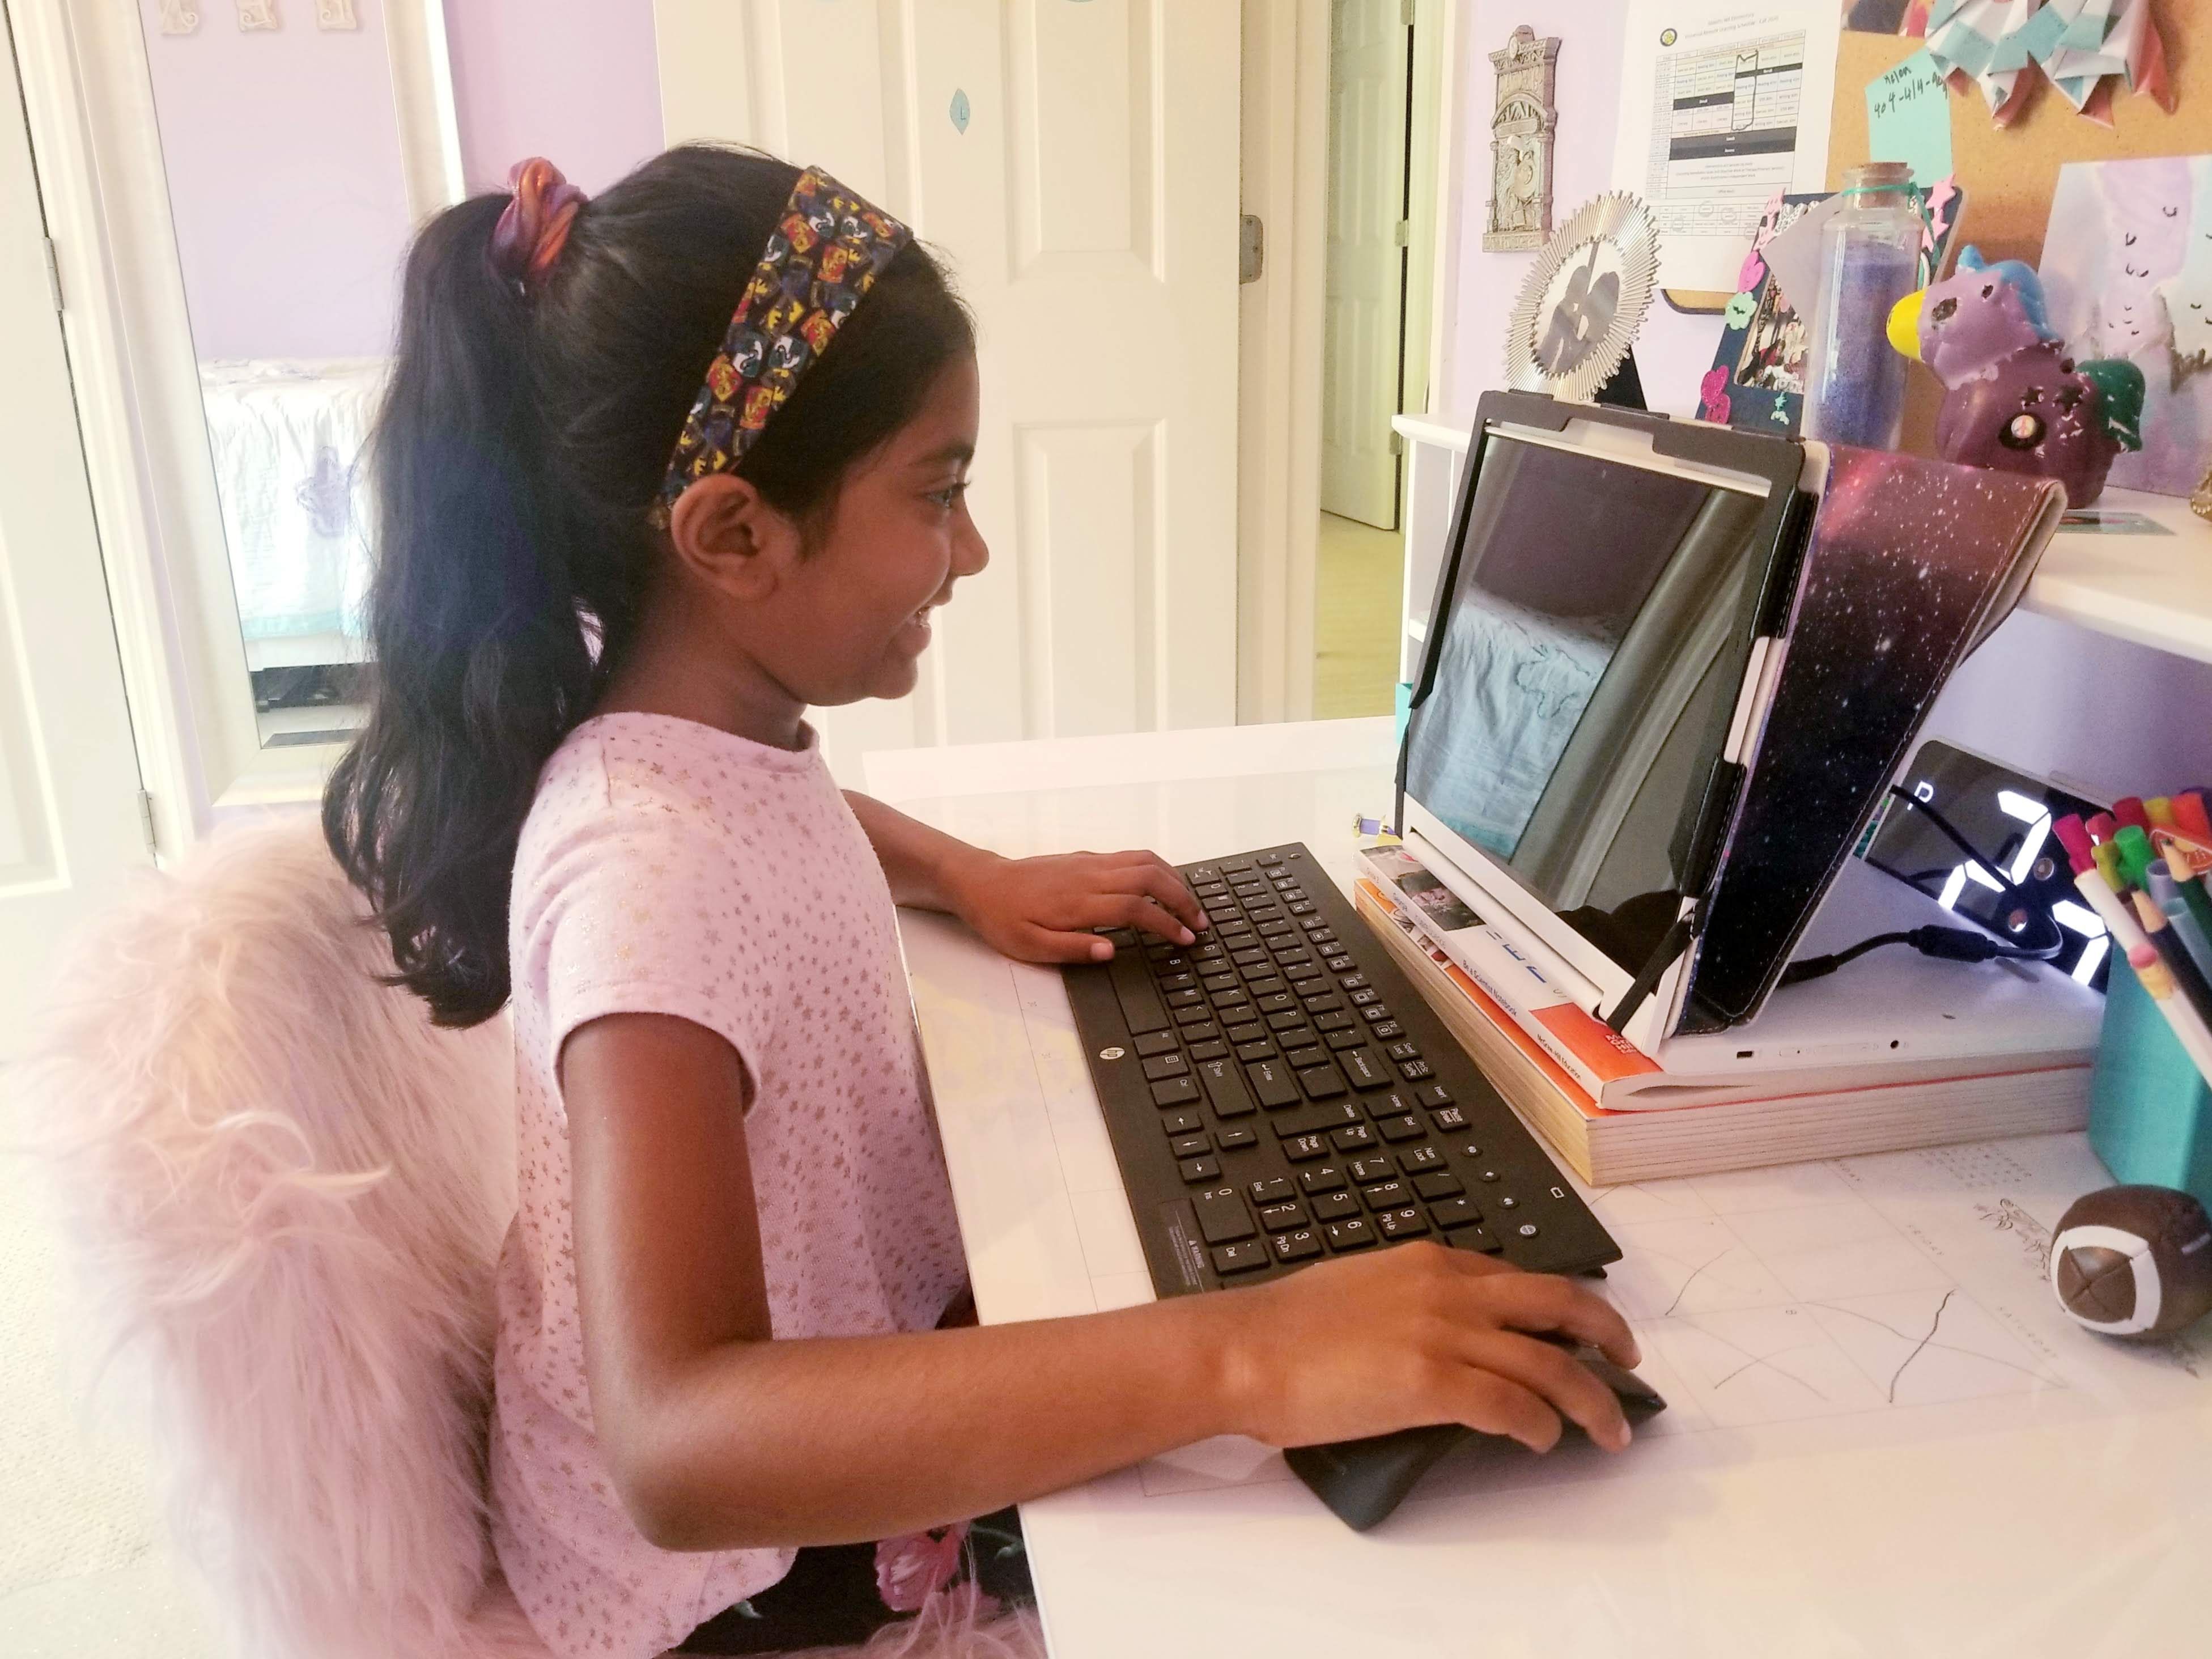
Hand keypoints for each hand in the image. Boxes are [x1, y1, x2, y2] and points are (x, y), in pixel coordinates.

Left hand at [941, 848, 1207, 963]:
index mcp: (1079, 901)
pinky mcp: (1087, 857)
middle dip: (1182, 898)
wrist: (982, 883)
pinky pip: (1132, 855)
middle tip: (1201, 922)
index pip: (1135, 908)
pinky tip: (1164, 885)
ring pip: (1145, 859)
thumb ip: (1072, 949)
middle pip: (1150, 876)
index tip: (1185, 940)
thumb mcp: (1029, 946)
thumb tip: (1111, 952)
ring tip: (1191, 904)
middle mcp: (1090, 875)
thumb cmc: (1003, 919)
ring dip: (1174, 879)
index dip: (1166, 923)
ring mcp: (1090, 862)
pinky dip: (1158, 868)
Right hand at [1215, 1243, 1640, 1452]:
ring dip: (1591, 1401)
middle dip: (1607, 1332)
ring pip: (1550, 1363)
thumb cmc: (1283, 1330)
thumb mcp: (1358, 1287)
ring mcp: (1444, 1333)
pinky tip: (1543, 1442)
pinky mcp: (1432, 1382)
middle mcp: (1447, 1289)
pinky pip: (1513, 1407)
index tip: (1577, 1332)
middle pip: (1558, 1302)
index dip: (1557, 1308)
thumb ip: (1408, 1301)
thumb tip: (1436, 1334)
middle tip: (1629, 1362)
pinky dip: (1540, 1428)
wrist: (1244, 1350)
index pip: (1516, 1279)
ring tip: (1608, 1431)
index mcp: (1428, 1263)